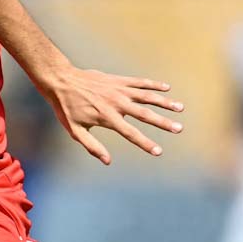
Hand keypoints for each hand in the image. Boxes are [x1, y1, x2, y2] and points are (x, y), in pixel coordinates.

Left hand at [35, 66, 183, 164]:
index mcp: (107, 118)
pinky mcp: (118, 80)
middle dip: (163, 123)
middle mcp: (117, 103)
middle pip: (145, 114)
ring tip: (180, 108)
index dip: (145, 143)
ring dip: (165, 102)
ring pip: (147, 96)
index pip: (131, 133)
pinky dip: (154, 85)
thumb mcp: (75, 131)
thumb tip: (107, 161)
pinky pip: (140, 82)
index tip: (159, 151)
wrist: (62, 80)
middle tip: (179, 129)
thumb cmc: (66, 108)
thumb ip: (92, 146)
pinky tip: (167, 89)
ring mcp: (119, 90)